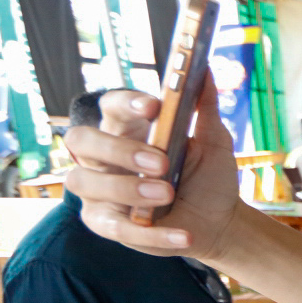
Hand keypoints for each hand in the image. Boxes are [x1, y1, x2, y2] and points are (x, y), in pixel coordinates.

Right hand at [62, 77, 243, 258]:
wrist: (220, 221)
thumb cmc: (208, 177)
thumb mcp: (214, 143)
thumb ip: (205, 108)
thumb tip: (204, 68)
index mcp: (126, 130)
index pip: (110, 107)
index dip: (126, 102)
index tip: (154, 106)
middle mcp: (103, 158)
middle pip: (81, 141)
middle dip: (117, 149)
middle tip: (161, 162)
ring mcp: (99, 192)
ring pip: (85, 182)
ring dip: (126, 187)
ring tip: (167, 193)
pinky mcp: (107, 225)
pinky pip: (116, 229)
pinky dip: (151, 233)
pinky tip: (183, 234)